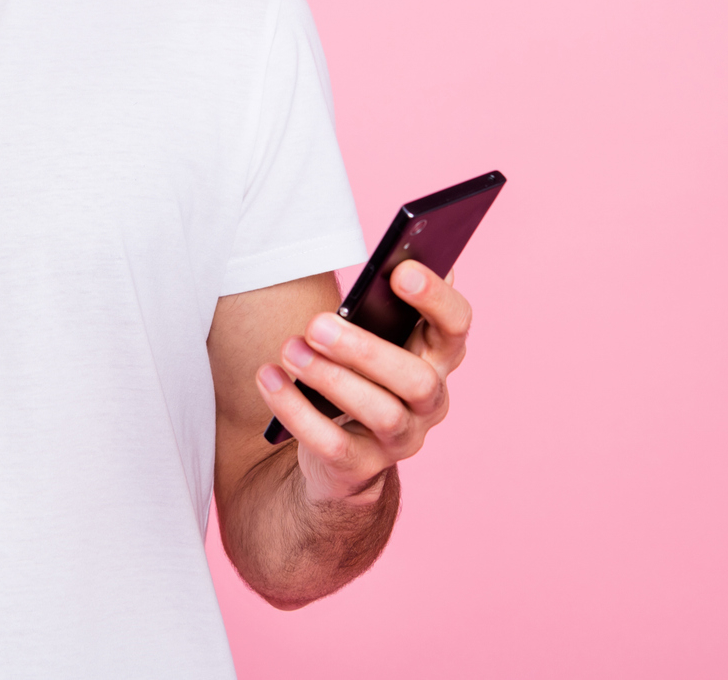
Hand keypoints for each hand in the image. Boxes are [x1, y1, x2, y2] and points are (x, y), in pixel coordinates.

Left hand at [255, 262, 470, 503]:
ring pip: (382, 414)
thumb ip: (386, 303)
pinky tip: (270, 378)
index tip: (399, 271)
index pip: (456, 325)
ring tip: (291, 349)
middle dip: (366, 350)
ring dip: (331, 379)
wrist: (337, 449)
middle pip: (417, 379)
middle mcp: (431, 401)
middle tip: (316, 324)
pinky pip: (333, 445)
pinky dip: (297, 412)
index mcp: (438, 354)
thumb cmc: (357, 370)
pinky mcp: (362, 467)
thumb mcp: (374, 333)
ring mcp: (402, 439)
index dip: (435, 298)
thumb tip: (393, 260)